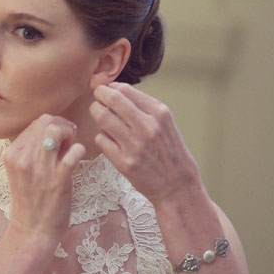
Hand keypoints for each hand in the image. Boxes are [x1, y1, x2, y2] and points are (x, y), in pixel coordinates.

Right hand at [2, 114, 84, 243]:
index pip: (35, 123)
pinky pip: (73, 152)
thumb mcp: (21, 170)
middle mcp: (23, 159)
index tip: (61, 136)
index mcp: (11, 154)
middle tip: (70, 139)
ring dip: (70, 134)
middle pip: (45, 122)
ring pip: (55, 131)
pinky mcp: (58, 181)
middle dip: (62, 126)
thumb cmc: (30, 200)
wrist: (32, 230)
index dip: (53, 124)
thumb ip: (32, 150)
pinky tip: (78, 157)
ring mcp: (40, 169)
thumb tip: (55, 130)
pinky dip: (79, 149)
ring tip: (72, 146)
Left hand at [91, 82, 201, 205]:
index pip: (125, 90)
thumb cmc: (168, 151)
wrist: (177, 185)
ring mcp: (135, 144)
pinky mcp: (124, 162)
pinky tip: (109, 140)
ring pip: (102, 117)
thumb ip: (143, 106)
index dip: (110, 88)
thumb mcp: (165, 123)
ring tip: (98, 115)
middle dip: (99, 95)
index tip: (105, 90)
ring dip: (96, 113)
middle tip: (96, 98)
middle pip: (111, 100)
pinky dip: (102, 136)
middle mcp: (147, 126)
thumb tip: (115, 89)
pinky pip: (101, 139)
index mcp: (159, 113)